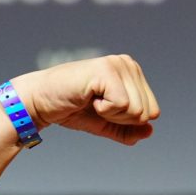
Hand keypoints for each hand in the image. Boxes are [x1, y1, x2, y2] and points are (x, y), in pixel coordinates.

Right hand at [11, 55, 159, 145]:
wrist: (42, 103)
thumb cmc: (73, 110)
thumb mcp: (107, 123)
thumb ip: (130, 130)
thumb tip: (150, 131)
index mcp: (133, 73)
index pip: (153, 112)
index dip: (128, 121)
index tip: (104, 108)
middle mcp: (128, 64)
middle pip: (147, 112)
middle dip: (121, 119)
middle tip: (96, 105)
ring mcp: (118, 64)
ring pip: (137, 110)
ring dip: (111, 114)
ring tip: (92, 100)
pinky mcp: (106, 71)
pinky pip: (123, 105)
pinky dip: (104, 110)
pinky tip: (89, 97)